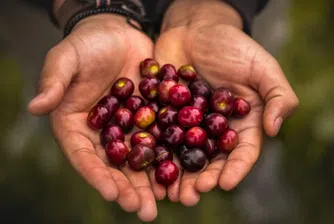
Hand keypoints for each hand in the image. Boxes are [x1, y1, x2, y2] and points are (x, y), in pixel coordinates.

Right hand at [28, 14, 158, 221]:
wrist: (117, 32)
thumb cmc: (87, 44)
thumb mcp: (66, 58)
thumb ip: (54, 82)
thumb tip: (35, 106)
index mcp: (77, 125)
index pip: (84, 156)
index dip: (97, 176)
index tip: (112, 193)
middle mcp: (103, 132)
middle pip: (114, 166)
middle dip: (128, 188)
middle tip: (143, 210)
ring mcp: (128, 127)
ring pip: (139, 159)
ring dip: (150, 182)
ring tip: (162, 202)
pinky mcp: (150, 118)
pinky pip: (159, 140)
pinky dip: (168, 158)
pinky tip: (179, 174)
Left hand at [154, 0, 298, 205]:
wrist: (194, 28)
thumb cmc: (231, 45)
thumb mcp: (261, 66)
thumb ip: (277, 95)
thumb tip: (274, 128)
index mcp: (240, 122)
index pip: (242, 151)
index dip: (235, 169)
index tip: (226, 183)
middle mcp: (214, 129)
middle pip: (210, 160)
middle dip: (202, 179)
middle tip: (191, 195)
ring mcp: (188, 124)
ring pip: (183, 155)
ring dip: (176, 176)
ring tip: (169, 194)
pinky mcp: (165, 115)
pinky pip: (160, 137)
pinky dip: (155, 154)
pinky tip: (148, 168)